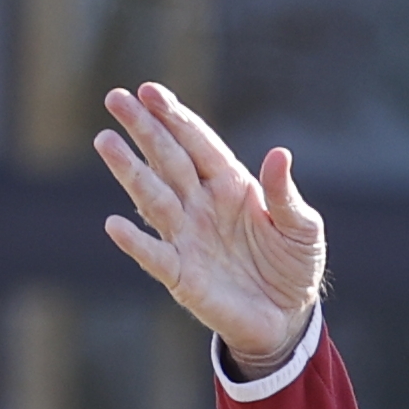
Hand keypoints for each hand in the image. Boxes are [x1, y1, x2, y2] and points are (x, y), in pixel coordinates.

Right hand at [97, 83, 324, 367]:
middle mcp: (201, 204)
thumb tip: (278, 154)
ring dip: (130, 171)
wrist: (288, 317)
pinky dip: (135, 243)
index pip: (198, 143)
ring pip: (153, 197)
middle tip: (115, 98)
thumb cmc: (294, 265)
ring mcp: (187, 237)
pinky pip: (154, 256)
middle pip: (167, 160)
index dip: (174, 117)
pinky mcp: (181, 275)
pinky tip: (114, 225)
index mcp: (230, 185)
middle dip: (143, 129)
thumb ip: (286, 195)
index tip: (149, 90)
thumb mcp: (303, 228)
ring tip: (106, 141)